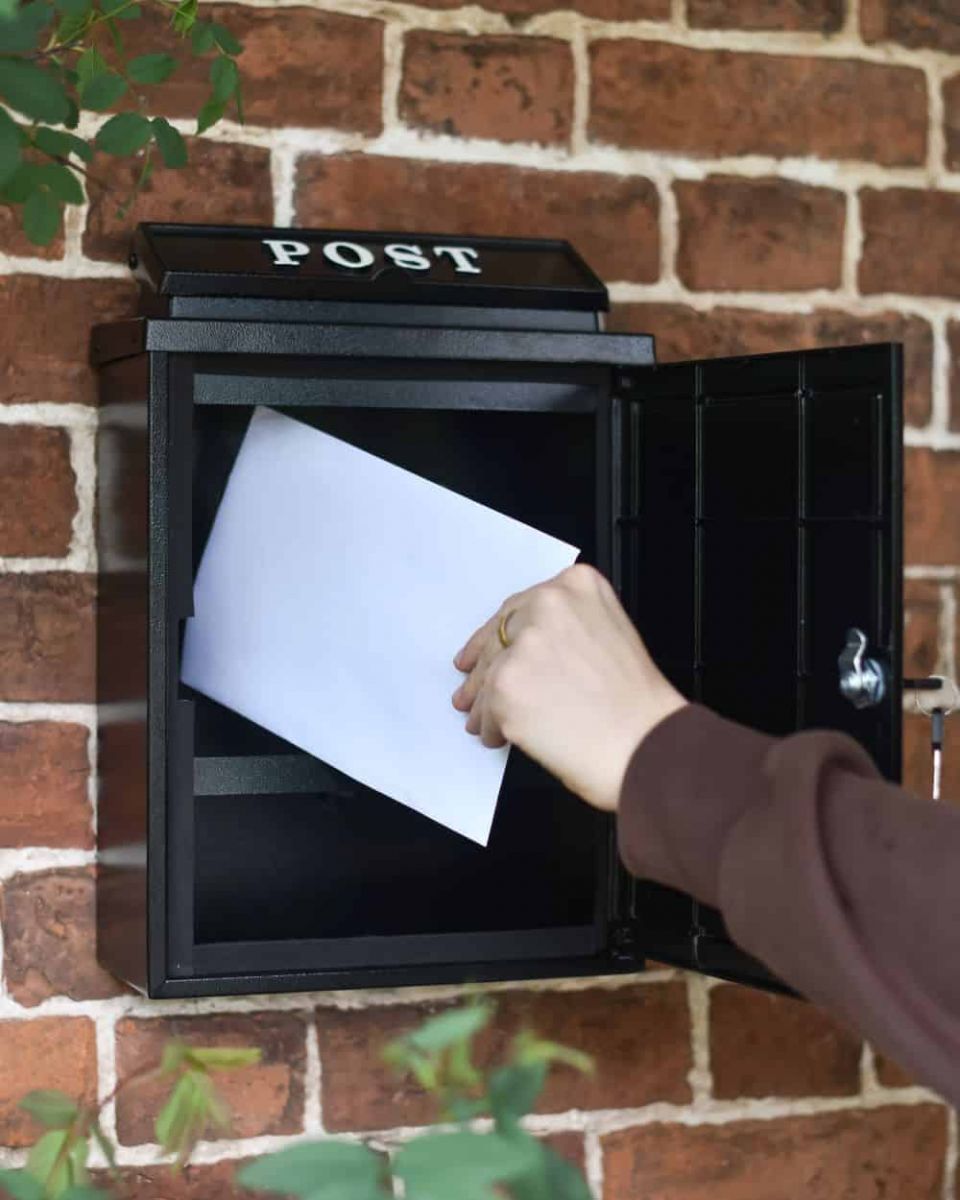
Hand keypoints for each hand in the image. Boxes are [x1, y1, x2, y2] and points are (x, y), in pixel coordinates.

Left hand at [452, 564, 686, 811]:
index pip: (520, 607)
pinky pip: (487, 707)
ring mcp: (524, 645)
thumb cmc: (638, 706)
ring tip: (481, 717)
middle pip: (498, 637)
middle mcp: (548, 606)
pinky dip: (491, 726)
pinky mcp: (506, 685)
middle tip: (471, 685)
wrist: (646, 746)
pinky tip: (498, 736)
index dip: (498, 632)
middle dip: (483, 667)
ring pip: (489, 673)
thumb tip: (527, 653)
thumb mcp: (612, 634)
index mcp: (577, 586)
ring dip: (483, 700)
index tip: (484, 646)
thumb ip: (568, 630)